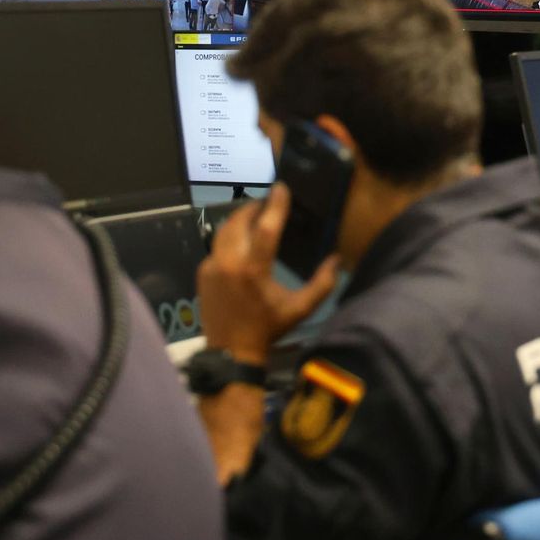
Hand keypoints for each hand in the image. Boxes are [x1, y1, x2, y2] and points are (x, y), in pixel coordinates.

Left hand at [197, 185, 338, 363]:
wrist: (231, 352)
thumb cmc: (268, 329)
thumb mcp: (300, 309)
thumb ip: (322, 284)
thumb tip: (337, 260)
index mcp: (253, 270)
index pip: (265, 227)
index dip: (275, 205)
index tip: (281, 188)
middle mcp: (229, 263)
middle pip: (239, 220)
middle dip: (254, 207)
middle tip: (268, 202)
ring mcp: (211, 266)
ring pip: (224, 230)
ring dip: (239, 219)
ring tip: (254, 216)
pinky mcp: (202, 272)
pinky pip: (217, 246)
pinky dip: (229, 239)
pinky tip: (241, 244)